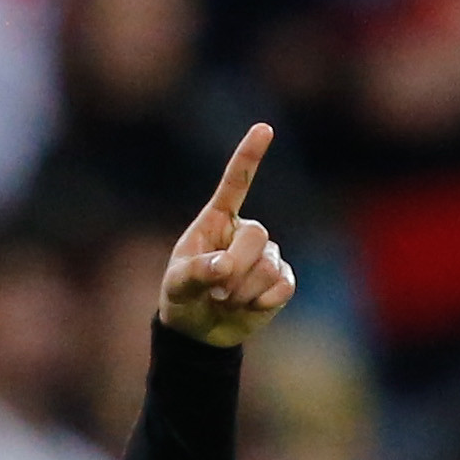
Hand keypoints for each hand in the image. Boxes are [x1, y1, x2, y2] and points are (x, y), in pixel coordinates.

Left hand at [159, 123, 295, 346]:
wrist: (199, 331)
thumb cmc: (183, 298)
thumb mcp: (177, 286)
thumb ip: (194, 272)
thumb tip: (224, 266)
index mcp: (217, 221)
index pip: (235, 185)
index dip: (248, 157)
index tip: (264, 128)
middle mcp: (245, 232)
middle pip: (257, 236)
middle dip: (234, 268)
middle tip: (214, 291)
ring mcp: (267, 254)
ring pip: (267, 266)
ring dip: (241, 291)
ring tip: (224, 300)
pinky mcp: (282, 279)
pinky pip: (282, 286)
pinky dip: (261, 302)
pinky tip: (249, 307)